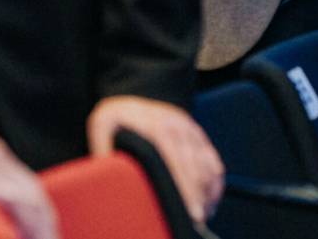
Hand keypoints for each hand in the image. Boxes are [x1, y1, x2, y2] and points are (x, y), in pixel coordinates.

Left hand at [87, 95, 225, 223]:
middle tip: (197, 220)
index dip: (184, 188)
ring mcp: (189, 128)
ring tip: (204, 213)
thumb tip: (107, 178)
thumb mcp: (102, 126)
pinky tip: (211, 198)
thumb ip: (104, 150)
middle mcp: (177, 125)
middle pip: (194, 167)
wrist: (131, 97)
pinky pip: (212, 158)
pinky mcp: (196, 132)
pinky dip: (215, 179)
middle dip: (198, 196)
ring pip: (207, 163)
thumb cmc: (115, 118)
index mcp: (155, 126)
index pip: (175, 161)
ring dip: (209, 190)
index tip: (189, 211)